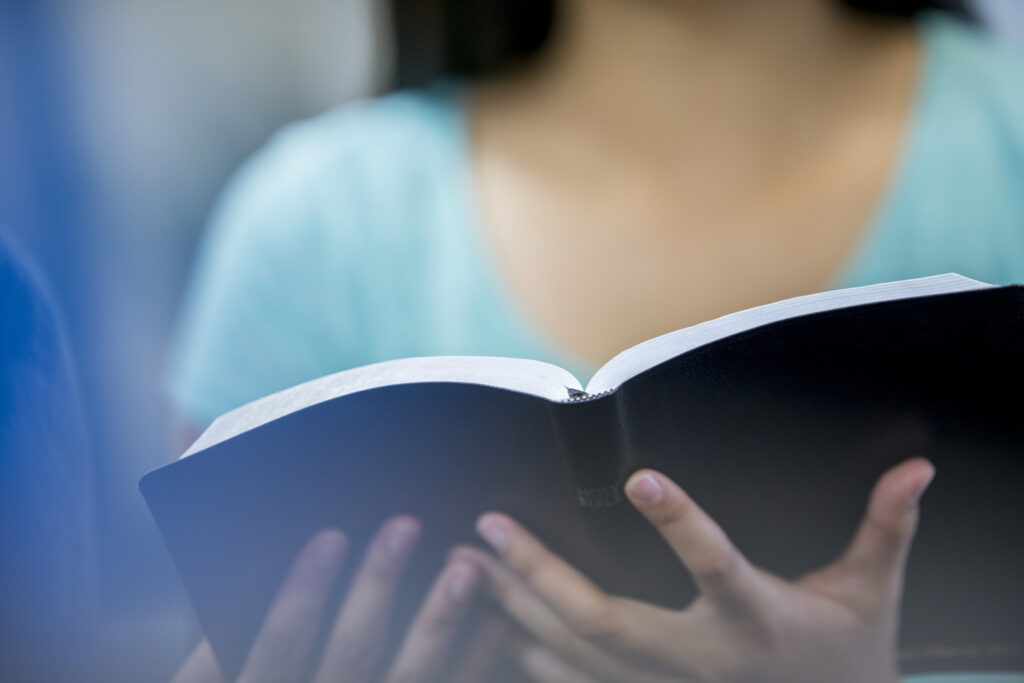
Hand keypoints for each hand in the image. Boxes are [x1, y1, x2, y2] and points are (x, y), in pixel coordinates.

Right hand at [172, 517, 500, 682]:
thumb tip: (233, 574)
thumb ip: (214, 648)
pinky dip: (472, 662)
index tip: (329, 535)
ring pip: (408, 676)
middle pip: (352, 649)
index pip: (282, 642)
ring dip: (438, 622)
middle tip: (406, 525)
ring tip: (465, 569)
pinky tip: (494, 623)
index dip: (304, 591)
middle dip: (379, 586)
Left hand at [454, 458, 934, 682]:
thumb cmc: (848, 651)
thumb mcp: (871, 592)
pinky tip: (498, 624)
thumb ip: (885, 529)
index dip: (682, 524)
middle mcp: (705, 660)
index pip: (719, 568)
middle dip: (543, 575)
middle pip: (612, 622)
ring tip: (471, 563)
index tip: (642, 474)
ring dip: (520, 608)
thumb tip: (918, 470)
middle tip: (489, 527)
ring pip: (581, 656)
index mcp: (758, 620)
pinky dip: (535, 659)